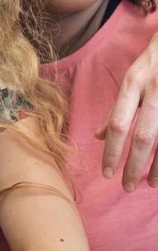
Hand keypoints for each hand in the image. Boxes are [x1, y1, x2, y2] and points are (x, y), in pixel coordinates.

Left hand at [96, 32, 157, 190]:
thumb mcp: (131, 78)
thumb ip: (116, 107)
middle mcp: (155, 90)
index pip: (118, 124)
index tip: (106, 173)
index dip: (111, 151)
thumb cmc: (153, 63)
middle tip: (125, 186)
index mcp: (133, 84)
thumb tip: (98, 136)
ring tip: (150, 185)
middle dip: (133, 165)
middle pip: (143, 137)